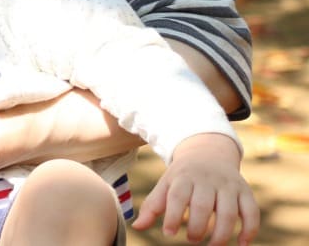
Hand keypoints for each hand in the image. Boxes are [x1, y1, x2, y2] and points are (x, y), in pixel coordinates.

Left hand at [132, 134, 258, 245]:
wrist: (208, 152)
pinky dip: (249, 229)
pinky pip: (252, 212)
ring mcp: (228, 185)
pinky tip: (241, 244)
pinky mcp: (246, 191)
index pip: (177, 196)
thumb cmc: (183, 176)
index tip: (168, 233)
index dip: (173, 216)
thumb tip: (136, 227)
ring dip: (222, 234)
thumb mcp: (166, 184)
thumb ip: (153, 205)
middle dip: (198, 228)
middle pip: (203, 205)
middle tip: (191, 239)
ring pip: (229, 212)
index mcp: (184, 177)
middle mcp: (207, 180)